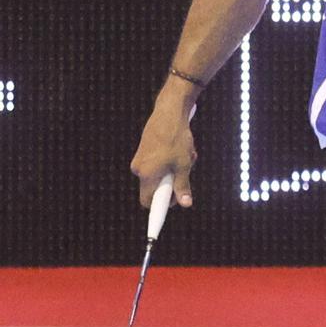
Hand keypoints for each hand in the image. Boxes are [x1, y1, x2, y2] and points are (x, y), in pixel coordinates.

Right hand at [131, 86, 197, 209]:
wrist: (169, 113)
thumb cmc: (176, 139)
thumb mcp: (184, 165)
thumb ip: (182, 186)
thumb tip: (184, 204)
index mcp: (146, 175)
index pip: (148, 201)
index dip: (159, 208)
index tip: (166, 214)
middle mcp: (139, 169)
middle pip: (156, 187)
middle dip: (172, 182)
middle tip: (185, 169)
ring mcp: (140, 159)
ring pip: (160, 174)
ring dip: (174, 169)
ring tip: (184, 155)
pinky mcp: (144, 151)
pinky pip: (158, 163)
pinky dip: (170, 160)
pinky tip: (180, 148)